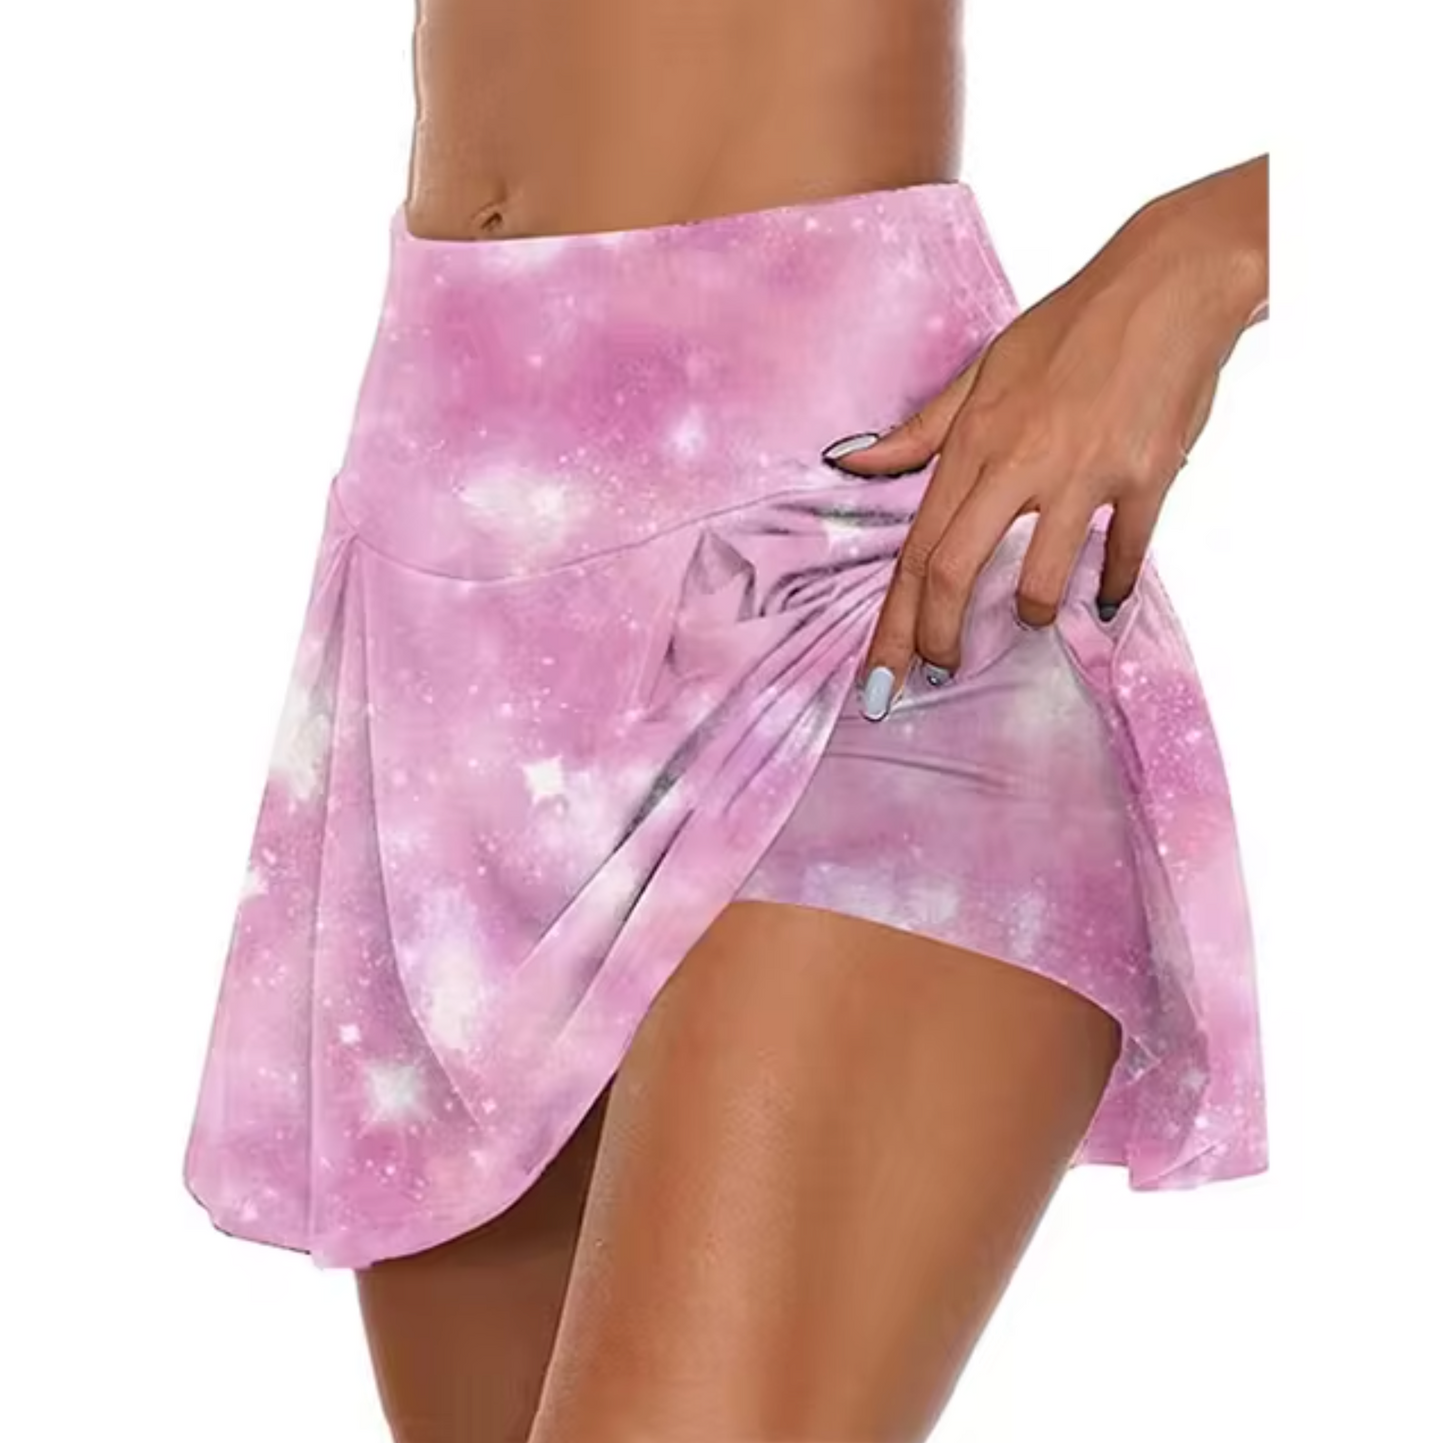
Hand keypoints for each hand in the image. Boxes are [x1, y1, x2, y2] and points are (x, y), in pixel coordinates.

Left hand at [822, 159, 1267, 719]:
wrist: (1169, 281)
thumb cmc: (1069, 326)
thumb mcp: (982, 369)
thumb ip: (919, 431)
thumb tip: (850, 462)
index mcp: (974, 441)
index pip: (916, 548)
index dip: (894, 621)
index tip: (879, 674)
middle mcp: (1018, 462)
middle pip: (953, 571)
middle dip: (936, 639)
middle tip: (937, 673)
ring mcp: (1083, 472)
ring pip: (1038, 578)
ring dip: (1028, 616)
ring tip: (1026, 622)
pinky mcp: (1146, 477)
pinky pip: (1124, 553)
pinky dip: (1114, 586)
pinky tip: (1106, 602)